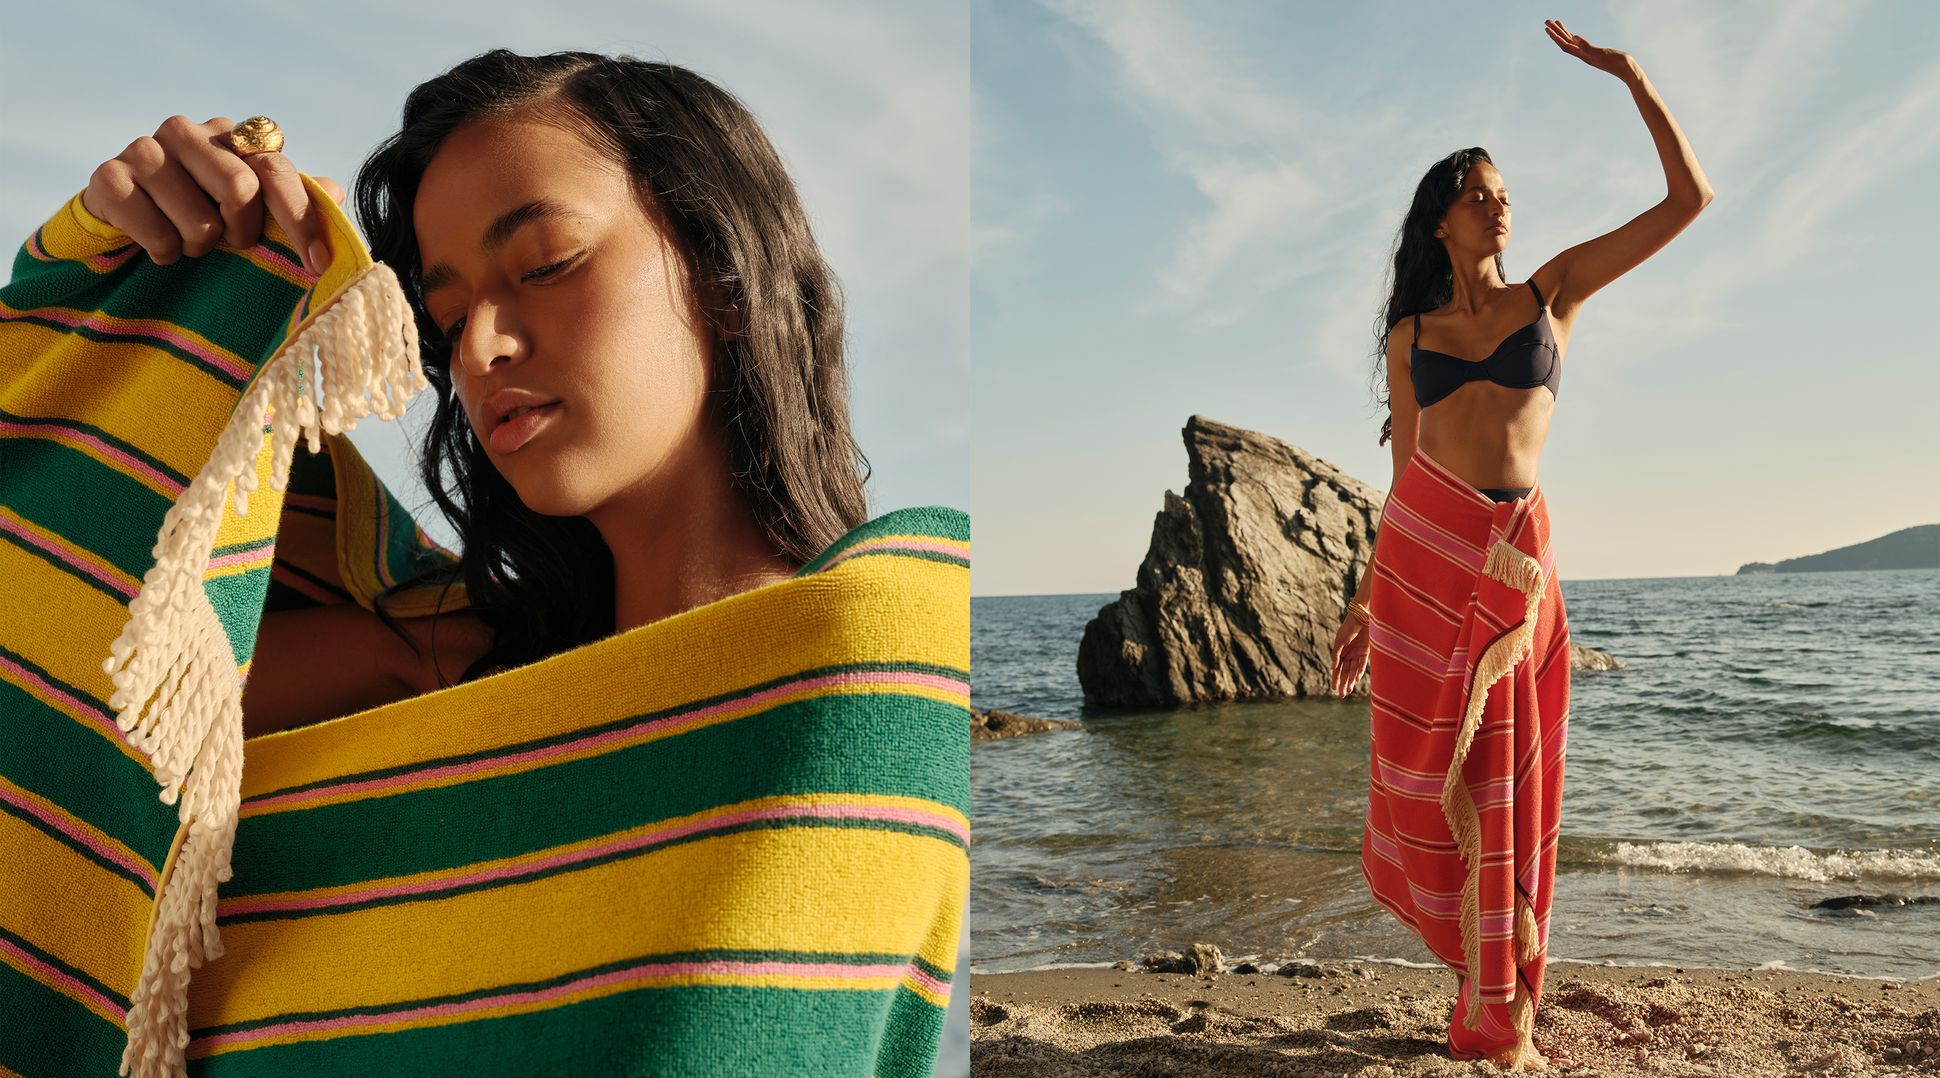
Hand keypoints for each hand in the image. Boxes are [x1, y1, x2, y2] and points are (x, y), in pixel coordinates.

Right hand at [82, 115, 346, 275]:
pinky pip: (157, 235)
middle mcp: (188, 131)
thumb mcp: (256, 211)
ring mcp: (144, 149)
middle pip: (240, 188)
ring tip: (189, 239)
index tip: (316, 262)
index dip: (300, 218)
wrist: (127, 224)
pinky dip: (165, 252)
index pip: (276, 170)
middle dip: (240, 232)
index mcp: (232, 136)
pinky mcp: (108, 177)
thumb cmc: (205, 214)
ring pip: (199, 221)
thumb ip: (296, 199)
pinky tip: (159, 242)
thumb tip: (335, 192)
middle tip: (228, 242)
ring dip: (200, 246)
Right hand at [1329, 612, 1371, 697]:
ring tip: (1349, 690)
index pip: (1337, 669)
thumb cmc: (1348, 627)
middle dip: (1343, 683)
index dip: (1335, 679)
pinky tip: (1356, 679)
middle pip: (1345, 672)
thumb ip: (1336, 654)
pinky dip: (1359, 671)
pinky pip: (1362, 664)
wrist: (1361, 617)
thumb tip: (1333, 667)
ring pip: (1353, 670)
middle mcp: (1348, 654)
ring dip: (1351, 680)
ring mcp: (1357, 653)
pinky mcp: (1366, 651)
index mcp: (1340, 652)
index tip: (1334, 690)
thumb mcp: (1340, 640)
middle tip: (1342, 695)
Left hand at [1544, 19, 1635, 78]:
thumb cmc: (1616, 62)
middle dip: (1556, 31)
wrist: (1627, 70)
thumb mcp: (1600, 54)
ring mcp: (1588, 53)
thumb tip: (1573, 37)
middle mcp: (1583, 54)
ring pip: (1571, 41)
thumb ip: (1586, 46)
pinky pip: (1579, 43)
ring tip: (1556, 23)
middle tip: (1547, 21)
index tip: (1547, 28)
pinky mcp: (1594, 52)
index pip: (1564, 44)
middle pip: (1565, 41)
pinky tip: (1571, 34)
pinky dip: (1573, 37)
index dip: (1555, 36)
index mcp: (1582, 55)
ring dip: (1563, 32)